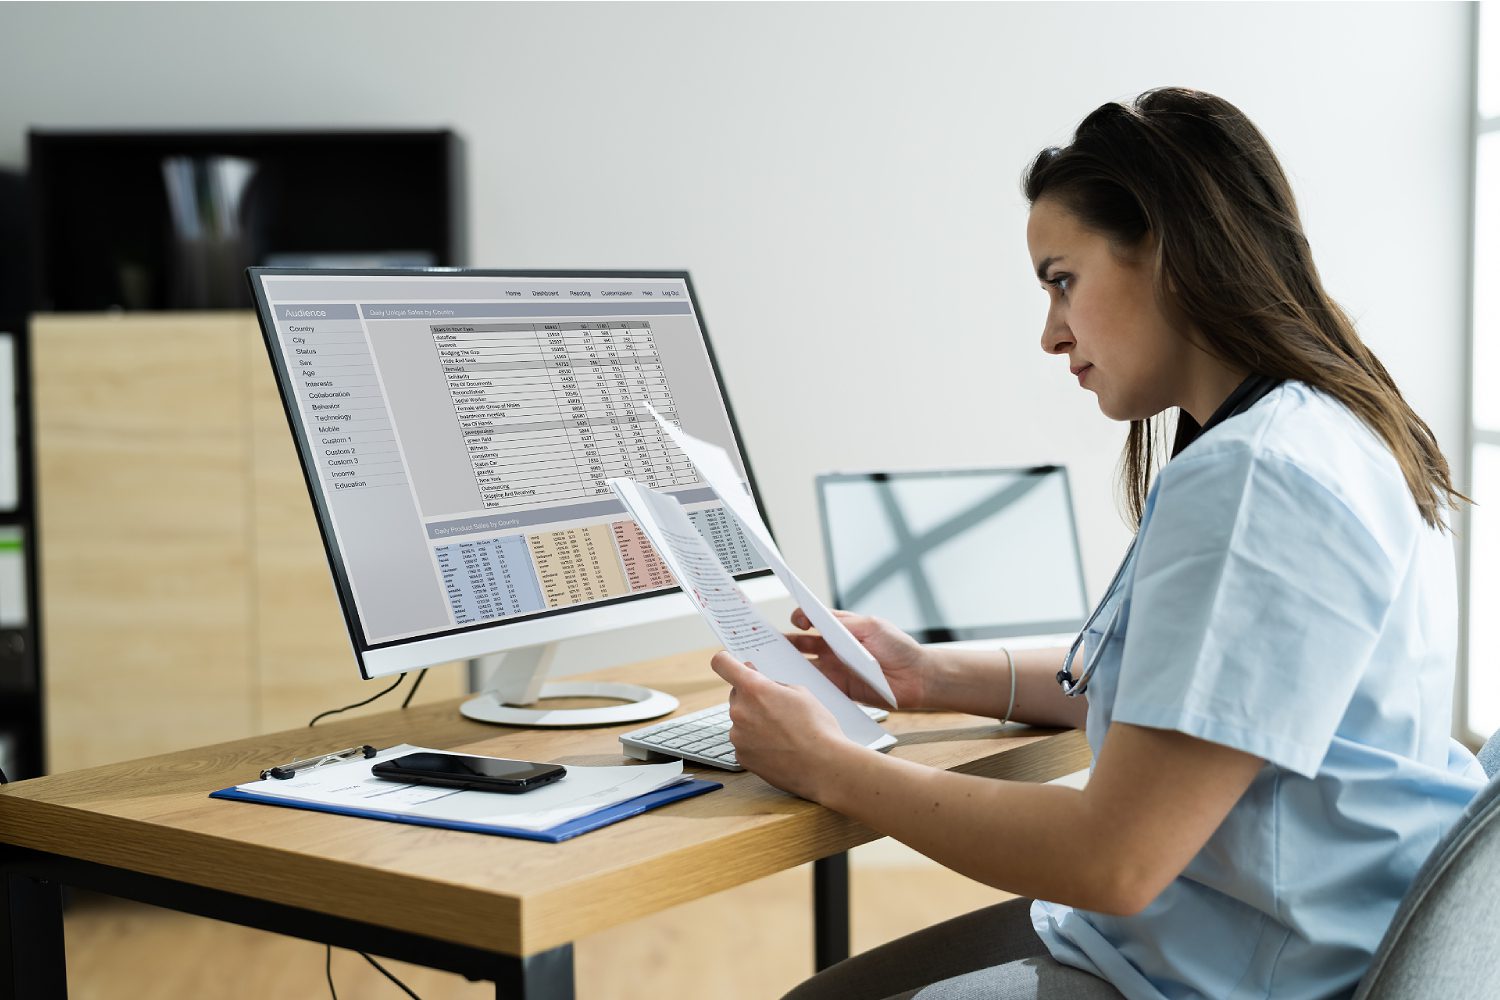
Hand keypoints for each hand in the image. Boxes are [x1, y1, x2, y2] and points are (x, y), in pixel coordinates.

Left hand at [710, 650, 846, 799]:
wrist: (824, 767)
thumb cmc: (817, 729)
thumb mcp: (800, 692)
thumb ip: (773, 684)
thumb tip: (759, 680)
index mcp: (754, 689)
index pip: (722, 664)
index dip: (726, 661)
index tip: (730, 664)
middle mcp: (739, 711)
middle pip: (736, 695)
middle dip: (751, 697)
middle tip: (775, 707)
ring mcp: (738, 736)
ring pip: (741, 720)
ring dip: (754, 721)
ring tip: (782, 732)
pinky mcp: (741, 756)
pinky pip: (744, 742)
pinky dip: (756, 742)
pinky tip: (777, 747)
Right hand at [783, 608, 933, 708]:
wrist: (917, 678)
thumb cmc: (899, 648)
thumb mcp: (872, 627)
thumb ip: (845, 624)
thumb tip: (819, 620)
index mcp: (842, 629)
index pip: (814, 619)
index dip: (800, 618)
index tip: (795, 620)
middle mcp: (835, 649)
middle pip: (802, 643)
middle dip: (783, 641)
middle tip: (766, 642)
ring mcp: (835, 670)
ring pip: (805, 666)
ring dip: (789, 665)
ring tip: (772, 665)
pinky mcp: (839, 690)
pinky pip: (817, 688)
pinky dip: (803, 687)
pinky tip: (792, 686)